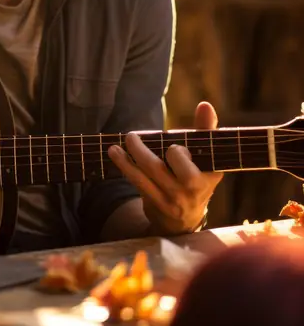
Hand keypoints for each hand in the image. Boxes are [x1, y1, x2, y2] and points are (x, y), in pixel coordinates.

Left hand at [108, 101, 222, 234]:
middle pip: (172, 165)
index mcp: (211, 174)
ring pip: (150, 173)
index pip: (201, 157)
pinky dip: (125, 166)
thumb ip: (205, 129)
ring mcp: (175, 198)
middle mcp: (194, 188)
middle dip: (151, 152)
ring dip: (132, 156)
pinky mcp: (157, 204)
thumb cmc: (196, 176)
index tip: (175, 148)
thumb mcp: (206, 156)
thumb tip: (205, 104)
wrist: (183, 221)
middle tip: (133, 137)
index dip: (181, 153)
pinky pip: (139, 182)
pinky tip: (115, 153)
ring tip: (122, 141)